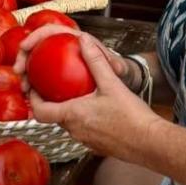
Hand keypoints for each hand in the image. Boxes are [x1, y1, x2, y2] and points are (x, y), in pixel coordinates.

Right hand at [12, 25, 127, 91]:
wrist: (120, 82)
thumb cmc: (117, 70)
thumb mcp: (115, 67)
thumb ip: (106, 60)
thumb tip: (90, 45)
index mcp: (76, 39)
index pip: (51, 31)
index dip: (35, 35)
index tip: (24, 47)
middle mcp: (65, 48)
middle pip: (38, 46)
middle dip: (23, 56)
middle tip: (18, 71)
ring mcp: (60, 62)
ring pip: (37, 63)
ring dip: (26, 74)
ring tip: (24, 88)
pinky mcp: (59, 76)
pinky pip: (43, 79)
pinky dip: (35, 87)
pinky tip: (33, 98)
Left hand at [20, 33, 163, 160]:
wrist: (151, 143)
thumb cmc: (131, 117)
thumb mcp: (111, 83)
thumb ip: (95, 61)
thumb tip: (83, 40)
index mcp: (72, 116)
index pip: (40, 111)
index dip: (34, 99)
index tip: (34, 86)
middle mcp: (75, 131)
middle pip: (53, 116)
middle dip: (50, 101)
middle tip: (53, 85)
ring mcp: (86, 140)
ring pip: (68, 123)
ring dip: (66, 109)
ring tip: (73, 93)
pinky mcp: (97, 145)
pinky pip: (83, 129)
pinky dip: (81, 117)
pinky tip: (94, 107)